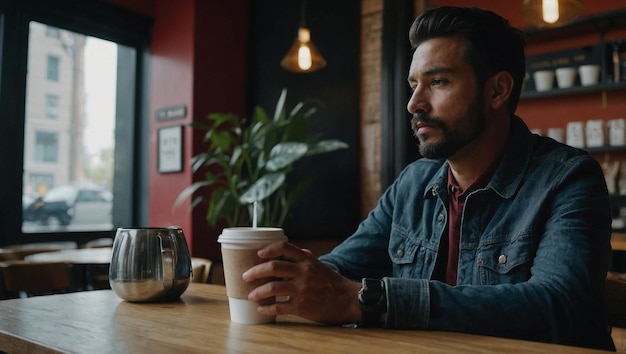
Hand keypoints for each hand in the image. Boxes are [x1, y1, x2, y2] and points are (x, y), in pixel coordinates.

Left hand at [242, 241, 361, 324]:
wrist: (347, 300)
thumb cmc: (330, 281)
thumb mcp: (317, 264)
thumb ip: (301, 257)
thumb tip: (282, 251)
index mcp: (306, 260)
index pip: (284, 247)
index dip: (268, 249)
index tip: (258, 254)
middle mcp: (304, 272)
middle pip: (273, 267)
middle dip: (255, 272)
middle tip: (246, 276)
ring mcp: (302, 289)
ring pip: (272, 287)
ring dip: (257, 292)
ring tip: (251, 295)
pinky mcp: (302, 306)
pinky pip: (279, 307)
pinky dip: (267, 308)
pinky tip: (261, 309)